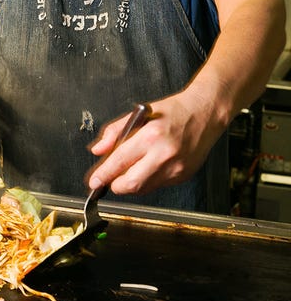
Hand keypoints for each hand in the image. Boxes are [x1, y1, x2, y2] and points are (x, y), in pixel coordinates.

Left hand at [87, 90, 225, 195]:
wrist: (205, 113)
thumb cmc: (173, 111)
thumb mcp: (139, 114)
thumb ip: (115, 132)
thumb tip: (98, 151)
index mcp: (151, 136)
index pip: (119, 162)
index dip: (103, 175)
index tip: (94, 181)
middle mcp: (164, 155)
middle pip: (131, 185)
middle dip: (115, 185)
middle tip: (110, 178)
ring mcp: (175, 169)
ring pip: (143, 189)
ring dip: (131, 183)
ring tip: (132, 166)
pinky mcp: (182, 176)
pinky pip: (157, 185)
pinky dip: (147, 180)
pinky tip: (150, 165)